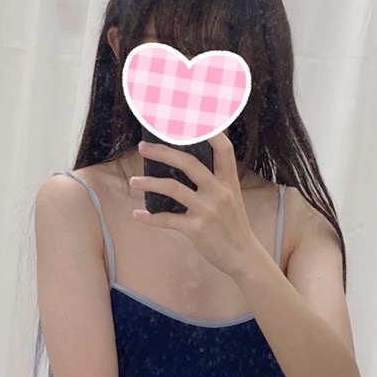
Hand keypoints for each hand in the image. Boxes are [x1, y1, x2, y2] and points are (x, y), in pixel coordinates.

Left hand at [130, 131, 258, 277]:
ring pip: (172, 188)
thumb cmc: (233, 225)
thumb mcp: (231, 198)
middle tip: (142, 147)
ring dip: (149, 183)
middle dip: (162, 152)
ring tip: (133, 182)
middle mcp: (219, 192)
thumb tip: (184, 164)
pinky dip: (150, 217)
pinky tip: (138, 214)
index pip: (223, 148)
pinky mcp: (197, 229)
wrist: (243, 257)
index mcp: (229, 181)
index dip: (209, 130)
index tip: (189, 119)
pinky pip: (167, 219)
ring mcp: (208, 210)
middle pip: (188, 162)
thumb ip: (214, 181)